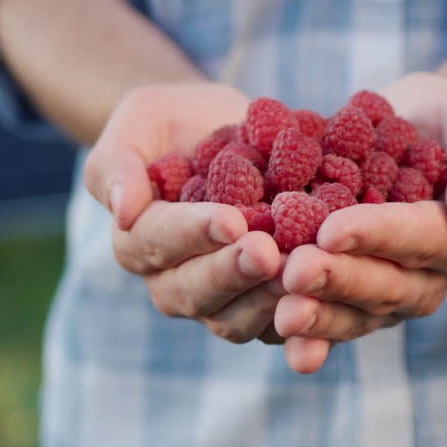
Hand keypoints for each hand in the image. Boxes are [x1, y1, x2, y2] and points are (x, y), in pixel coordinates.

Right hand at [84, 83, 285, 343]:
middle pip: (194, 291)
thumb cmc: (172, 121)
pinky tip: (327, 302)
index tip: (232, 219)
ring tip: (301, 275)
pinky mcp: (259, 304)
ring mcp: (217, 299)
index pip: (158, 242)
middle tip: (268, 252)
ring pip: (234, 319)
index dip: (194, 233)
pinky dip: (300, 320)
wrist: (222, 130)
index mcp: (137, 239)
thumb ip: (119, 163)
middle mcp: (172, 280)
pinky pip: (276, 325)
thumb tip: (123, 211)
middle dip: (233, 272)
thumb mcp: (139, 120)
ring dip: (267, 301)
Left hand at [276, 73, 446, 372]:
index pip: (419, 238)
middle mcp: (429, 277)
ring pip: (355, 313)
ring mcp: (390, 296)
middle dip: (337, 279)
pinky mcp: (355, 303)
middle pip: (384, 284)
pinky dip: (306, 334)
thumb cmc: (446, 118)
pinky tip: (276, 333)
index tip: (331, 230)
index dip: (376, 234)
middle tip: (293, 270)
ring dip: (317, 314)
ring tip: (280, 312)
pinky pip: (331, 321)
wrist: (410, 129)